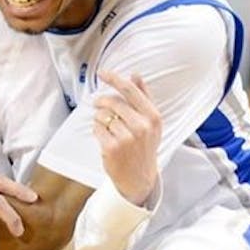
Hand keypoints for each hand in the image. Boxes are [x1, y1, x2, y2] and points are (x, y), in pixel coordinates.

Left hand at [93, 71, 162, 204]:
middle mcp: (142, 127)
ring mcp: (127, 138)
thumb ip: (144, 97)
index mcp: (153, 117)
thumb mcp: (151, 122)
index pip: (130, 91)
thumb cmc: (145, 146)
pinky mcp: (112, 148)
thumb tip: (135, 75)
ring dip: (100, 117)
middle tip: (98, 103)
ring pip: (102, 115)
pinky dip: (97, 129)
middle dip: (102, 101)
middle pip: (113, 102)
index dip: (114, 79)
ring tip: (106, 126)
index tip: (102, 72)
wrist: (139, 177)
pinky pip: (96, 128)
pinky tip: (104, 136)